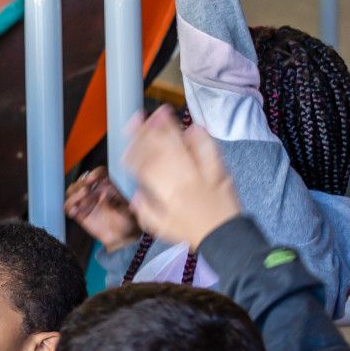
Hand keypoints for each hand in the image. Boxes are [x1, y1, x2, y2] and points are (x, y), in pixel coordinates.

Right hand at [65, 166, 141, 250]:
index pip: (99, 173)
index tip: (93, 179)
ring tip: (81, 199)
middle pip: (82, 181)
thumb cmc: (128, 222)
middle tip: (86, 190)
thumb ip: (116, 202)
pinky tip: (75, 211)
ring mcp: (86, 202)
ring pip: (72, 191)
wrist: (123, 237)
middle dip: (81, 184)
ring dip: (74, 194)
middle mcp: (95, 192)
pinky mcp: (79, 213)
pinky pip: (68, 207)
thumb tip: (102, 195)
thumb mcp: (127, 210)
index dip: (94, 174)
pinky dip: (69, 207)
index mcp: (108, 186)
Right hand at [123, 107, 240, 250]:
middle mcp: (183, 179)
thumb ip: (145, 210)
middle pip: (162, 150)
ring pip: (183, 147)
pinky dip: (202, 138)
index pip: (145, 166)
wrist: (224, 237)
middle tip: (139, 117)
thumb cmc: (189, 231)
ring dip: (171, 129)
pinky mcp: (219, 171)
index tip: (127, 140)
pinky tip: (194, 127)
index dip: (134, 151)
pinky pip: (211, 151)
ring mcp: (202, 173)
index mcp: (166, 193)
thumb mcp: (159, 227)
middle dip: (149, 132)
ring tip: (161, 113)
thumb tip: (135, 195)